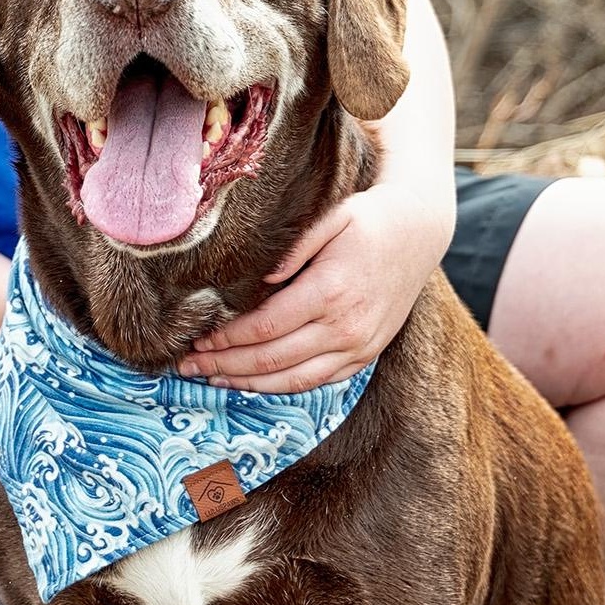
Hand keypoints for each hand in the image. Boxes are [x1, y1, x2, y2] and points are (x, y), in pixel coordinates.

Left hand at [176, 185, 449, 393]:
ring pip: (293, 379)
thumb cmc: (367, 219)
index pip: (266, 327)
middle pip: (273, 359)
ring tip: (210, 378)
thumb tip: (256, 278)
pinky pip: (317, 382)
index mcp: (331, 291)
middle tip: (187, 366)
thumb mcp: (330, 217)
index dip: (227, 338)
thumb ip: (292, 248)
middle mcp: (346, 327)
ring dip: (247, 382)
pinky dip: (281, 387)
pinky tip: (252, 381)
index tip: (197, 338)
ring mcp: (358, 346)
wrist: (418, 232)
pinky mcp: (364, 355)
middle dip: (225, 364)